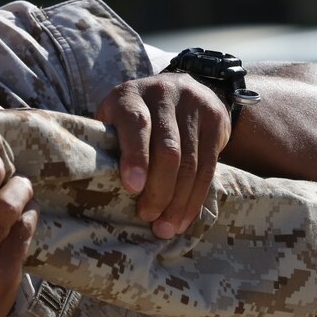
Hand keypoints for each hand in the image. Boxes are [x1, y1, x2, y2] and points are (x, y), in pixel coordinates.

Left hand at [96, 74, 229, 238]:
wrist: (179, 88)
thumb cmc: (134, 116)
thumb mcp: (115, 119)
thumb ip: (109, 146)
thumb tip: (101, 191)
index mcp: (131, 95)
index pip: (136, 124)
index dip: (136, 156)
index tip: (133, 187)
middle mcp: (164, 95)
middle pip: (168, 149)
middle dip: (159, 190)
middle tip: (148, 217)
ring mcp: (194, 106)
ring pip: (191, 162)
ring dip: (179, 201)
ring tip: (166, 227)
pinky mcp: (216, 121)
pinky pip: (209, 167)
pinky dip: (195, 198)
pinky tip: (184, 217)